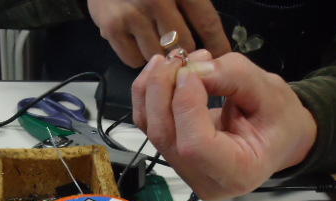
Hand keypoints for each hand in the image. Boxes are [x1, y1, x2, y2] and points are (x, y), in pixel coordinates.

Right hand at [86, 0, 230, 67]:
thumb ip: (191, 1)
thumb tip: (210, 34)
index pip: (207, 23)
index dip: (218, 44)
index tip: (222, 57)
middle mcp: (157, 0)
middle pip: (184, 44)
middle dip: (186, 52)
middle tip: (183, 54)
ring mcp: (133, 15)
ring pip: (157, 55)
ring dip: (159, 55)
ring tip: (155, 43)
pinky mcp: (112, 28)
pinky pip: (133, 59)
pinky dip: (137, 56)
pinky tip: (137, 42)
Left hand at [132, 51, 317, 199]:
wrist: (277, 139)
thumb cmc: (279, 120)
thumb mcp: (272, 92)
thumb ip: (235, 77)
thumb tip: (194, 67)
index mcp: (237, 173)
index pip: (195, 145)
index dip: (186, 103)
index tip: (193, 69)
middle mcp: (204, 180)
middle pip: (165, 135)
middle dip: (163, 90)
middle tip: (179, 57)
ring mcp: (184, 172)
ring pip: (151, 129)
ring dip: (151, 89)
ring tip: (171, 59)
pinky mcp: (172, 156)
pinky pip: (149, 126)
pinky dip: (148, 96)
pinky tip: (162, 72)